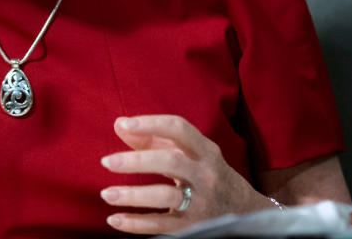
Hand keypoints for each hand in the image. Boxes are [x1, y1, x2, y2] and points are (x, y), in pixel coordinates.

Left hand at [100, 115, 273, 234]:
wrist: (244, 212)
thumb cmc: (206, 173)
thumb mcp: (190, 153)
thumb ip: (154, 138)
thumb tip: (119, 125)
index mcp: (205, 150)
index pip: (179, 129)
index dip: (151, 123)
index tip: (125, 124)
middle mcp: (205, 174)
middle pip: (171, 162)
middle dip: (136, 161)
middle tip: (106, 162)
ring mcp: (201, 202)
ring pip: (166, 196)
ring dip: (133, 195)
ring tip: (106, 194)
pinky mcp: (193, 227)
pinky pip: (161, 225)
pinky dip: (136, 223)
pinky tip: (114, 219)